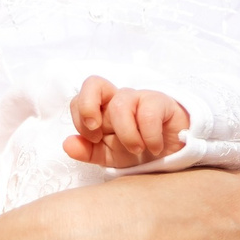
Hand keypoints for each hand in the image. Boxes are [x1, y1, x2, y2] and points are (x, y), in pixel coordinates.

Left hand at [63, 76, 191, 167]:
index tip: (94, 138)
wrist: (172, 155)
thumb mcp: (109, 156)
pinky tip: (154, 147)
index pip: (79, 99)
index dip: (80, 117)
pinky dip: (149, 136)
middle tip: (97, 132)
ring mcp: (139, 98)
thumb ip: (87, 151)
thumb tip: (67, 143)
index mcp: (101, 110)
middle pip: (93, 83)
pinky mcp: (160, 102)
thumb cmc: (137, 150)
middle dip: (88, 107)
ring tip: (138, 149)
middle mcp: (117, 99)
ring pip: (121, 103)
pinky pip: (148, 112)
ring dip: (126, 134)